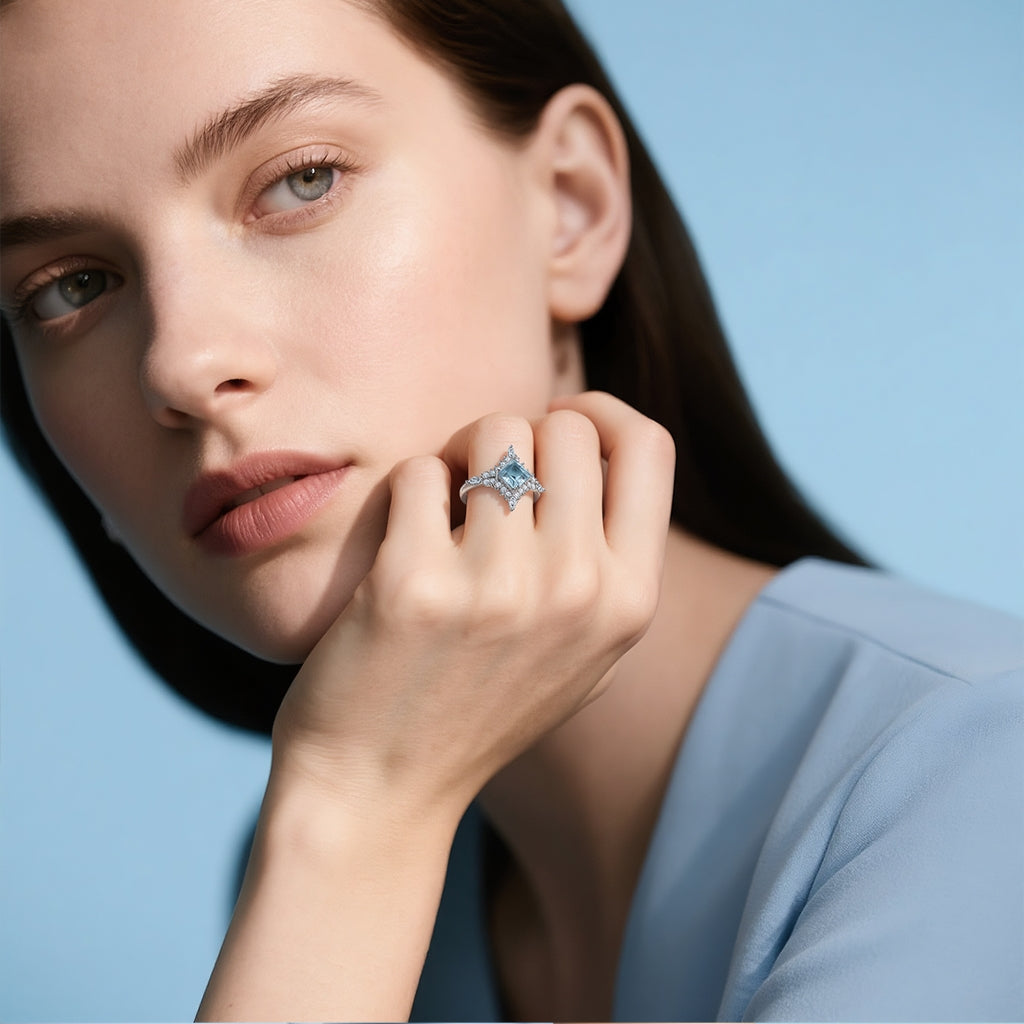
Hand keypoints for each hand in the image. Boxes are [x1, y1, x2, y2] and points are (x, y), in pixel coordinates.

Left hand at [270, 391, 674, 819]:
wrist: (380, 791)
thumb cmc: (479, 707)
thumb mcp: (582, 652)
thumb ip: (607, 559)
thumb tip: (594, 442)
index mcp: (630, 603)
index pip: (650, 445)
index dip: (600, 415)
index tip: (555, 428)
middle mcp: (579, 591)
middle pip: (565, 427)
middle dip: (517, 438)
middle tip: (479, 484)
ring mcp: (499, 588)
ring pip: (493, 432)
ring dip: (460, 455)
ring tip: (442, 509)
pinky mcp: (415, 584)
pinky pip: (420, 472)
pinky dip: (405, 494)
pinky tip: (398, 546)